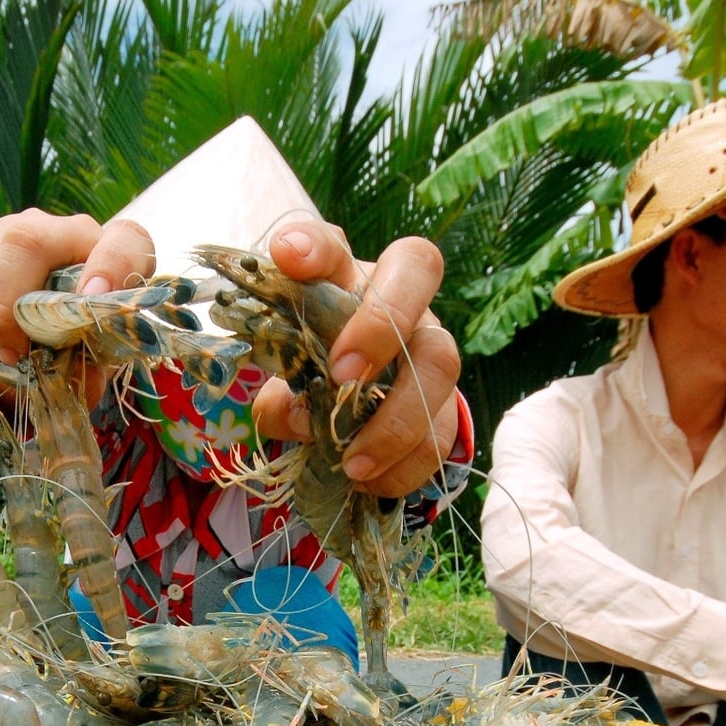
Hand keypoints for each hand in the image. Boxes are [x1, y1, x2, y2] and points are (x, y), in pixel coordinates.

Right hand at [0, 209, 153, 368]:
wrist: (61, 299)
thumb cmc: (87, 324)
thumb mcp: (103, 345)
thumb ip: (97, 362)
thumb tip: (75, 380)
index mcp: (111, 246)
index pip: (123, 243)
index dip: (110, 269)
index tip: (95, 300)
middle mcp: (56, 227)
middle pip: (20, 245)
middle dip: (9, 315)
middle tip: (16, 357)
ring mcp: (6, 232)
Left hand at [249, 221, 460, 497]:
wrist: (354, 398)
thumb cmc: (313, 362)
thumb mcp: (283, 364)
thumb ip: (281, 379)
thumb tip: (300, 414)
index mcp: (343, 277)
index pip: (332, 242)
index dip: (314, 246)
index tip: (289, 257)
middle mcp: (398, 298)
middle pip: (418, 277)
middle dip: (380, 326)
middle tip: (341, 378)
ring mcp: (429, 345)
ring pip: (440, 364)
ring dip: (396, 420)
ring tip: (353, 465)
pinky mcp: (445, 403)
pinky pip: (443, 433)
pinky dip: (405, 467)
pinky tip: (370, 483)